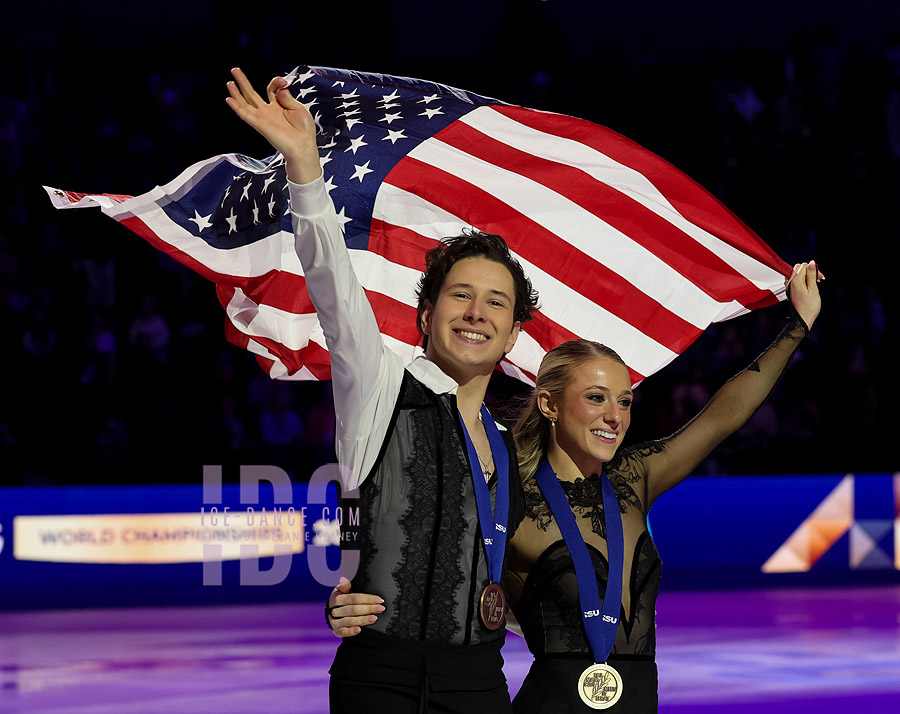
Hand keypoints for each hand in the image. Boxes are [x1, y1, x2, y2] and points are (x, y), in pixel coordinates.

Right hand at [225, 67, 321, 183]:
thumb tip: (280, 89)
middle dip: (243, 82)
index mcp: (279, 107)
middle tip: (235, 70)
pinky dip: (237, 107)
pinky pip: (245, 115)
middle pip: (252, 94)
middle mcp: (269, 112)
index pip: (271, 89)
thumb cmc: (304, 131)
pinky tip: (229, 99)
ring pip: (245, 103)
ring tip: (229, 82)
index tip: (284, 82)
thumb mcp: (299, 109)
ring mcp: (263, 118)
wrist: (303, 147)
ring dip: (236, 93)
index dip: (276, 82)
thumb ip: (287, 98)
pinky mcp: (260, 125)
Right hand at [327, 577, 384, 637]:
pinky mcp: (336, 631)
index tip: (379, 600)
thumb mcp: (342, 591)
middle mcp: (334, 610)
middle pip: (353, 610)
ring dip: (363, 620)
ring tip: (374, 618)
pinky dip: (351, 631)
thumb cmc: (342, 599)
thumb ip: (345, 586)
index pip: (354, 598)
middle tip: (381, 608)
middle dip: (368, 609)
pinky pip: (343, 632)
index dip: (367, 599)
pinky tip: (359, 630)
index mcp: (337, 598)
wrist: (332, 613)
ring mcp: (334, 622)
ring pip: (350, 621)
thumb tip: (344, 579)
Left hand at [786, 260, 822, 330]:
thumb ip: (811, 275)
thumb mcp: (813, 289)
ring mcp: (788, 287)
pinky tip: (809, 287)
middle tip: (819, 279)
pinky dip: (803, 280)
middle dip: (810, 271)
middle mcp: (789, 283)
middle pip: (799, 268)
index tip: (821, 278)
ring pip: (797, 274)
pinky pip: (795, 280)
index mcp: (795, 281)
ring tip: (815, 283)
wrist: (802, 320)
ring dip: (807, 275)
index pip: (804, 266)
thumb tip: (812, 263)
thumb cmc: (809, 307)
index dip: (814, 269)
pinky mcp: (790, 291)